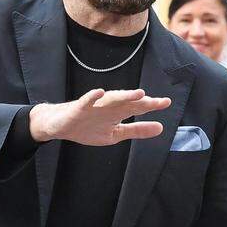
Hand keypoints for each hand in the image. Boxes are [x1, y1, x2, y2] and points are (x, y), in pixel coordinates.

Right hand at [29, 89, 171, 144]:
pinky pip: (86, 101)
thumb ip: (137, 130)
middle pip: (128, 102)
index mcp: (118, 113)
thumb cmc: (88, 127)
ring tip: (138, 94)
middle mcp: (109, 106)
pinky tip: (99, 92)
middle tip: (157, 100)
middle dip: (142, 101)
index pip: (137, 108)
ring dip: (124, 95)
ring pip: (111, 99)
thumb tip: (160, 128)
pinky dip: (92, 97)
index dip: (151, 105)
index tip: (166, 102)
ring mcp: (94, 106)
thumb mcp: (115, 134)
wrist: (60, 126)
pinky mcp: (78, 108)